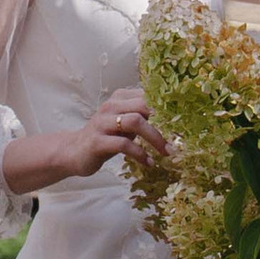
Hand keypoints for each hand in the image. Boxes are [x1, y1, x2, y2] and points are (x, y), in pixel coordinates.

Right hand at [1, 87, 167, 194]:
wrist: (74, 152)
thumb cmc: (106, 137)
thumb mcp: (125, 124)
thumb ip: (143, 117)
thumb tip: (174, 120)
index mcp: (120, 98)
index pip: (148, 95)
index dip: (168, 107)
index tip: (185, 121)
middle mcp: (111, 106)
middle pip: (144, 105)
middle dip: (164, 122)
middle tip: (178, 139)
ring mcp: (102, 123)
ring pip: (135, 121)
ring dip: (155, 138)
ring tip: (166, 152)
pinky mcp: (97, 141)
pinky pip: (124, 144)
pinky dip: (140, 154)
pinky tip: (148, 163)